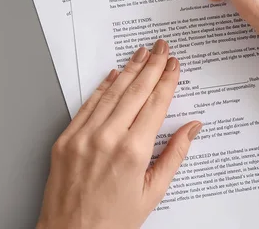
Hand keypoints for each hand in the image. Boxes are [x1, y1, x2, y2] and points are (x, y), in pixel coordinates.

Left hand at [37, 40, 201, 228]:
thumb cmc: (112, 221)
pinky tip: (113, 74)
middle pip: (135, 91)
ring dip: (129, 70)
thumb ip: (174, 155)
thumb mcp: (152, 193)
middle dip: (151, 65)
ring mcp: (83, 137)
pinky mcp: (66, 139)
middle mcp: (107, 138)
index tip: (174, 64)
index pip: (156, 104)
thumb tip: (192, 128)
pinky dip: (102, 87)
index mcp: (133, 152)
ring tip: (142, 53)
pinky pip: (87, 105)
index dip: (167, 80)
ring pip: (111, 93)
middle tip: (161, 47)